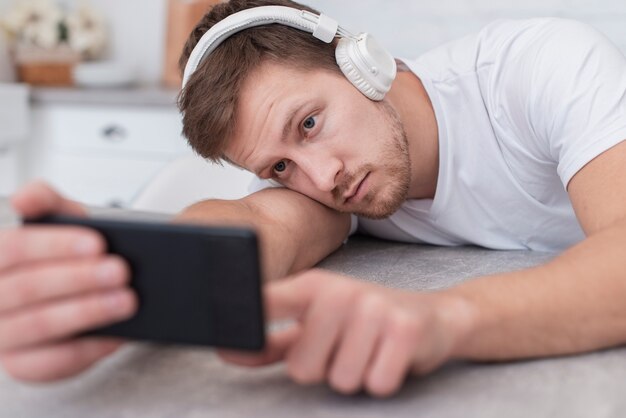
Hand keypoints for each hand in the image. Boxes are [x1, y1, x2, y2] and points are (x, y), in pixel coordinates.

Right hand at [0, 182, 136, 381]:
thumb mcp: (60, 219)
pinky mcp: (21, 364)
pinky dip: (86, 350)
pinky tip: (116, 335)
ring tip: (128, 300)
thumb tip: (25, 199)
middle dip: (79, 279)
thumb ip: (45, 200)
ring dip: (87, 312)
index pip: (12, 248)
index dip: (54, 245)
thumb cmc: (67, 252)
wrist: (81, 290)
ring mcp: (1, 334)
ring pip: (38, 326)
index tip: (98, 244)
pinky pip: (50, 363)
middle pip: (27, 288)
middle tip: (121, 271)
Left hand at [219, 269, 471, 396]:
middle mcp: (342, 291)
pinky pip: (375, 383)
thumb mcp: (317, 324)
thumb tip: (226, 351)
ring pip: (340, 379)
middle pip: (302, 367)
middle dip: (323, 369)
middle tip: (344, 349)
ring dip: (355, 375)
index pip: (265, 304)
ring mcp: (375, 308)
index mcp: (314, 286)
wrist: (433, 317)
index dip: (244, 324)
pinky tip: (389, 357)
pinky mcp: (405, 331)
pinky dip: (382, 380)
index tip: (224, 333)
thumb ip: (272, 342)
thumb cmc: (366, 322)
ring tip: (368, 352)